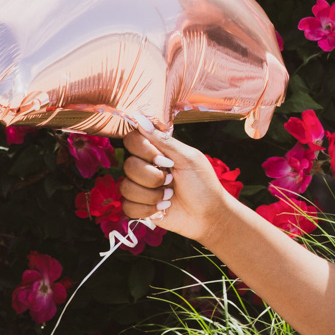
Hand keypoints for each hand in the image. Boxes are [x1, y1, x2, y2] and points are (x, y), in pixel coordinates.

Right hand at [119, 120, 236, 245]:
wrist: (209, 215)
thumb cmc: (203, 184)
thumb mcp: (188, 158)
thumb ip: (164, 140)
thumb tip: (141, 119)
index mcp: (157, 151)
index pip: (132, 140)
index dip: (144, 151)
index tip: (165, 160)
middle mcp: (146, 167)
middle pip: (128, 165)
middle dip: (153, 177)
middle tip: (171, 181)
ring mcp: (141, 188)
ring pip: (126, 187)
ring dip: (152, 195)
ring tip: (169, 196)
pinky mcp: (139, 207)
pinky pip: (127, 207)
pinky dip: (147, 209)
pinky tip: (163, 209)